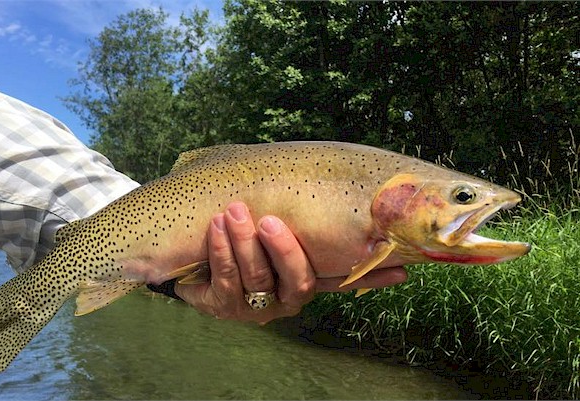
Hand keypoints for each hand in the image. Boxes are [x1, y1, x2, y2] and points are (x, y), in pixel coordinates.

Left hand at [174, 202, 407, 323]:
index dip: (371, 277)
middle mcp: (286, 297)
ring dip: (244, 241)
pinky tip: (217, 227)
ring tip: (233, 211)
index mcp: (304, 279)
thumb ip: (296, 217)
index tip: (401, 269)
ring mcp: (255, 306)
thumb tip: (335, 185)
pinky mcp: (223, 306)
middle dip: (283, 249)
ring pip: (256, 277)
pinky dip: (221, 249)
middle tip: (268, 221)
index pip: (342, 278)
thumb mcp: (267, 226)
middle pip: (297, 280)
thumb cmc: (239, 238)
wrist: (191, 258)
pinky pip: (225, 279)